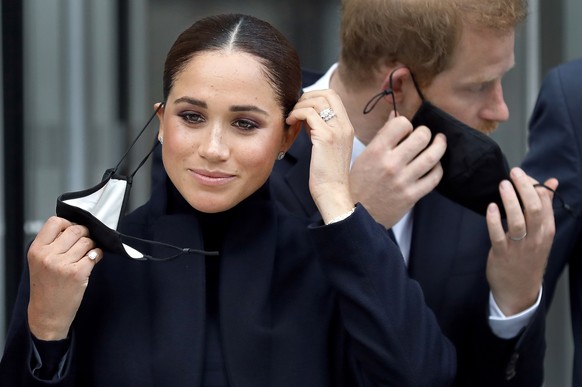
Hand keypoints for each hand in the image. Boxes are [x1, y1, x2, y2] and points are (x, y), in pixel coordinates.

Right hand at [27, 216, 102, 339]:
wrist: (47, 313)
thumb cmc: (46, 287)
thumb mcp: (39, 262)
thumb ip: (52, 244)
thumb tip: (74, 226)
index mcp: (37, 250)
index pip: (55, 222)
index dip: (68, 223)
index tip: (72, 231)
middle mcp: (48, 255)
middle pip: (76, 229)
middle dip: (84, 234)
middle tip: (84, 243)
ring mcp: (63, 264)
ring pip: (87, 241)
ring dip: (91, 246)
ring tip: (86, 255)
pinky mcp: (77, 273)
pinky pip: (95, 254)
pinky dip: (97, 255)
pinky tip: (92, 261)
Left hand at [286, 89, 354, 222]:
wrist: (332, 191)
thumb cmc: (327, 174)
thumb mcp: (327, 147)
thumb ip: (320, 129)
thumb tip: (306, 116)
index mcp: (347, 127)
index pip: (334, 96)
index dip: (316, 95)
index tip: (302, 106)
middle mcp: (344, 126)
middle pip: (327, 94)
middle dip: (307, 97)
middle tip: (295, 108)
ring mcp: (337, 130)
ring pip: (317, 101)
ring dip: (299, 106)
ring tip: (291, 118)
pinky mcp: (326, 137)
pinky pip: (309, 114)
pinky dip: (296, 114)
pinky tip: (290, 123)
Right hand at [350, 114, 445, 227]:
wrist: (354, 216)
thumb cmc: (357, 185)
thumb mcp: (363, 157)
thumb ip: (381, 137)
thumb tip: (395, 116)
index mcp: (376, 151)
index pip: (401, 124)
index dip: (406, 124)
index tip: (405, 129)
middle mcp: (391, 164)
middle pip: (421, 137)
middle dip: (425, 132)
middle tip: (424, 135)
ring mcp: (403, 181)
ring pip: (432, 156)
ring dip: (439, 145)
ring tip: (439, 141)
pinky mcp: (412, 195)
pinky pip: (434, 178)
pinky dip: (438, 168)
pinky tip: (434, 165)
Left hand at [486, 167, 557, 314]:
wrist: (519, 290)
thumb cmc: (528, 257)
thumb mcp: (541, 233)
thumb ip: (544, 208)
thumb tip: (550, 183)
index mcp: (546, 231)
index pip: (545, 204)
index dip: (534, 186)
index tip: (523, 174)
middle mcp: (535, 238)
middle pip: (534, 209)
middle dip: (524, 188)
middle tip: (514, 172)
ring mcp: (519, 246)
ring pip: (518, 220)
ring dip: (510, 201)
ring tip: (503, 185)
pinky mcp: (502, 253)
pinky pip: (498, 235)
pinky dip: (494, 220)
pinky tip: (491, 207)